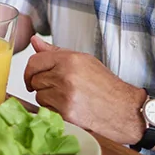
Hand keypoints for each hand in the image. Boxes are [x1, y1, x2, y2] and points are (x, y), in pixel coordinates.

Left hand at [24, 36, 146, 144]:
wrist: (124, 110)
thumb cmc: (106, 86)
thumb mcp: (84, 61)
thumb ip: (55, 52)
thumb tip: (34, 41)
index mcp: (70, 59)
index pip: (35, 61)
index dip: (30, 70)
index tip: (32, 77)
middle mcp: (66, 75)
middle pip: (35, 79)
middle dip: (42, 85)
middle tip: (58, 88)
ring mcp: (65, 95)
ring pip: (39, 96)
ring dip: (47, 99)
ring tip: (66, 98)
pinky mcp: (66, 113)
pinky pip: (46, 110)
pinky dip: (53, 110)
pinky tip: (69, 108)